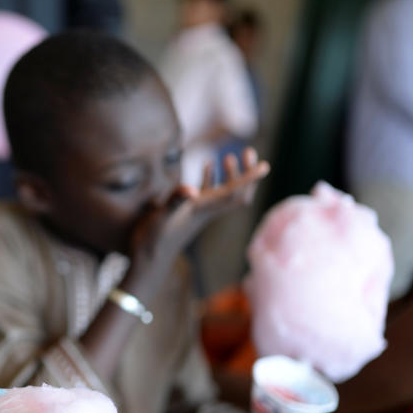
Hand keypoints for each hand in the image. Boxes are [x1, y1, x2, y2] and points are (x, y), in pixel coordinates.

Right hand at [122, 149, 269, 302]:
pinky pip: (206, 193)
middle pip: (236, 193)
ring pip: (223, 193)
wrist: (147, 260)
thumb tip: (191, 190)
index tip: (265, 166)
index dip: (249, 179)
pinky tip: (207, 165)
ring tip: (229, 157)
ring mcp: (197, 212)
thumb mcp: (161, 218)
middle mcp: (205, 211)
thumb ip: (174, 202)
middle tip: (248, 152)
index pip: (234, 194)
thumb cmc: (153, 240)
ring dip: (231, 175)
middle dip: (245, 174)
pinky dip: (210, 178)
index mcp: (203, 211)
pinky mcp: (187, 213)